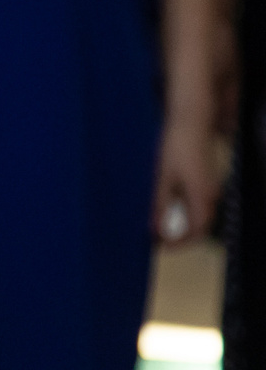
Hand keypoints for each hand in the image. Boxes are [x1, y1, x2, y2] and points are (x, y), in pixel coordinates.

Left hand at [153, 117, 219, 245]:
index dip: (182, 243)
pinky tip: (166, 210)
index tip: (162, 247)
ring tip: (159, 227)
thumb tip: (157, 229)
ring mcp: (211, 188)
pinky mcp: (206, 181)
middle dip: (180, 236)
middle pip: (200, 225)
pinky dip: (184, 212)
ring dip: (182, 224)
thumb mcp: (163, 177)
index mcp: (202, 194)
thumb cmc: (176, 146)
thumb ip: (161, 204)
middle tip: (157, 240)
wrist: (191, 122)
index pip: (198, 230)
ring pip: (199, 215)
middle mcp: (211, 194)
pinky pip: (198, 204)